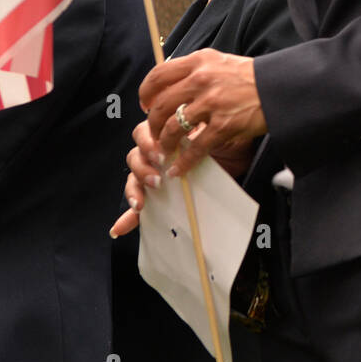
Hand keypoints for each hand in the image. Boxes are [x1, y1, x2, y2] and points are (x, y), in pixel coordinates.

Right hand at [109, 118, 259, 236]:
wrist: (240, 162)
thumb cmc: (227, 146)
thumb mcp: (213, 138)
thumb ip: (197, 139)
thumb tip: (189, 141)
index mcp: (168, 133)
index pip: (144, 133)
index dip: (147, 143)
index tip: (160, 155)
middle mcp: (158, 153)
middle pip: (135, 155)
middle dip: (142, 167)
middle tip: (157, 179)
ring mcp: (157, 174)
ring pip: (133, 177)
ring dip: (135, 189)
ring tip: (143, 202)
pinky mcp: (158, 196)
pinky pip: (138, 207)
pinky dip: (128, 218)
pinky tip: (120, 228)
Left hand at [138, 49, 266, 176]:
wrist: (279, 87)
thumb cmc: (250, 77)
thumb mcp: (219, 62)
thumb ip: (196, 70)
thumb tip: (171, 85)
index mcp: (199, 61)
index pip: (158, 75)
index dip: (146, 93)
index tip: (146, 104)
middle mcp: (201, 79)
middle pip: (160, 105)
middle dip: (152, 124)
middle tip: (153, 134)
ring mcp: (211, 103)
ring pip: (172, 127)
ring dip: (164, 144)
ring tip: (164, 152)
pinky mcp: (223, 125)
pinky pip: (194, 147)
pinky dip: (183, 162)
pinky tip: (178, 169)